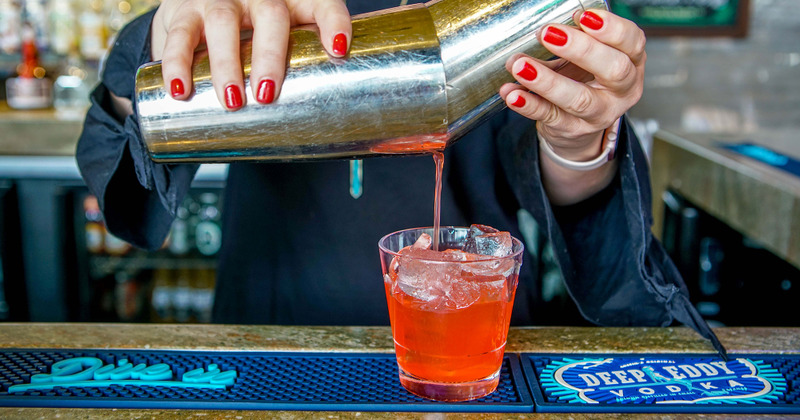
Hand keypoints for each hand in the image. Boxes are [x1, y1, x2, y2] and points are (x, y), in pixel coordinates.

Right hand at [151, 0, 350, 109]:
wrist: (196, 7)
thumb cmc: (253, 33)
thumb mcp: (281, 39)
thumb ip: (299, 68)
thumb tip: (320, 129)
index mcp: (293, 1)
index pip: (322, 3)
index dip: (333, 22)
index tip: (338, 48)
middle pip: (270, 16)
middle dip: (269, 56)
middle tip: (267, 93)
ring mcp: (220, 0)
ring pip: (223, 23)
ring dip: (226, 64)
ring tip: (232, 101)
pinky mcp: (184, 11)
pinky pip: (180, 35)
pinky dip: (177, 63)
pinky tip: (180, 89)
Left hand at [499, 9, 644, 161]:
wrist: (577, 125)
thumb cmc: (584, 80)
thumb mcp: (586, 57)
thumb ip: (572, 40)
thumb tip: (546, 28)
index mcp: (632, 62)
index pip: (632, 43)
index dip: (612, 29)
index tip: (584, 16)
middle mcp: (622, 91)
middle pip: (613, 70)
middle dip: (580, 49)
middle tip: (548, 34)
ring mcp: (599, 114)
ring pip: (578, 99)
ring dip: (546, 81)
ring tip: (520, 65)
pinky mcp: (572, 129)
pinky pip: (549, 117)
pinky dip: (528, 105)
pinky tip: (512, 93)